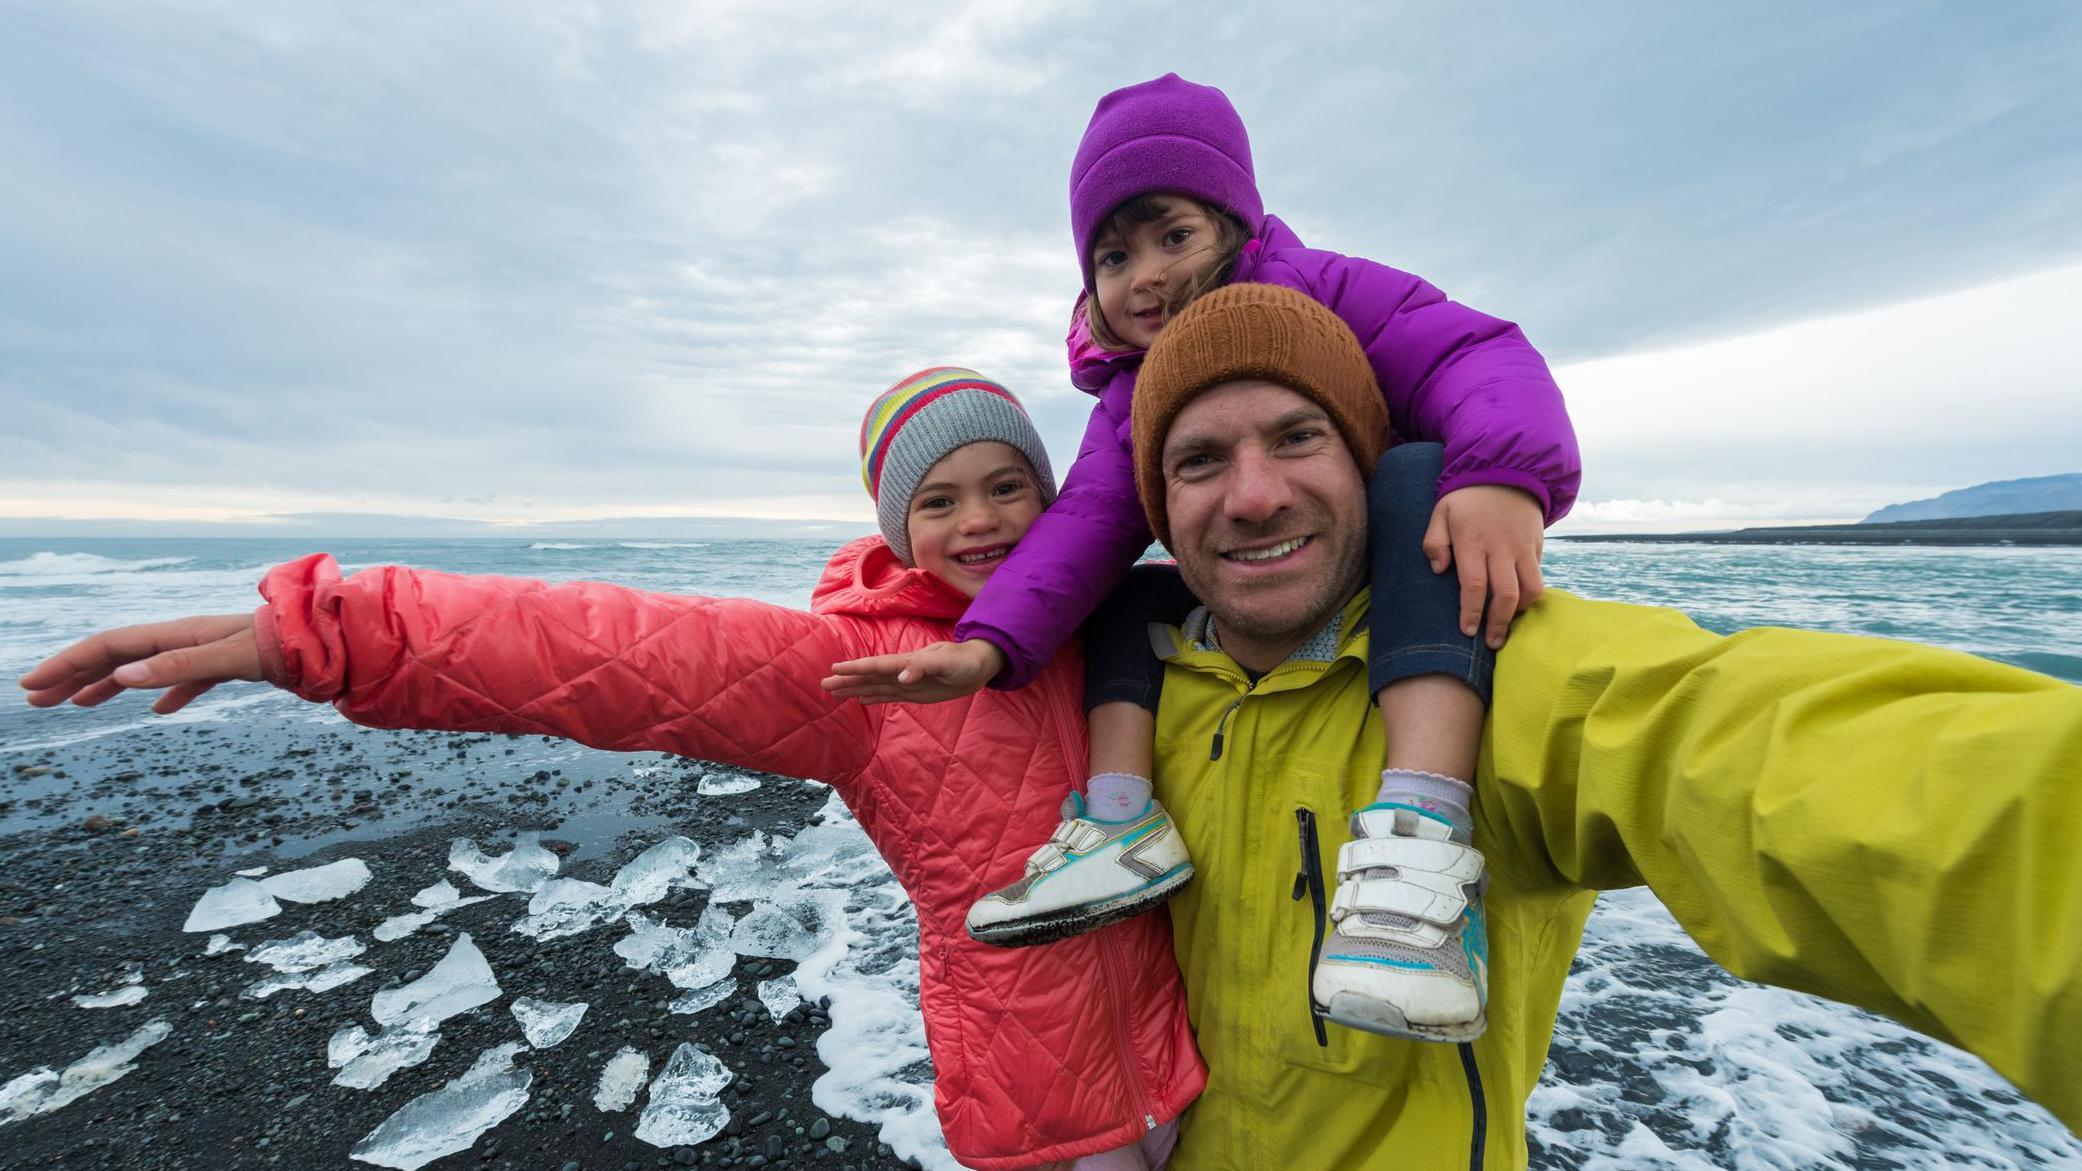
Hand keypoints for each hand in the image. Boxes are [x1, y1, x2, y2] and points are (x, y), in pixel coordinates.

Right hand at [17, 614, 262, 714]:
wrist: (327, 641)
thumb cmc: (282, 646)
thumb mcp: (230, 659)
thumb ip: (180, 667)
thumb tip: (125, 675)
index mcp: (177, 634)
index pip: (109, 646)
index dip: (68, 665)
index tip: (32, 687)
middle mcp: (185, 638)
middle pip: (117, 655)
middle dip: (73, 675)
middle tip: (36, 700)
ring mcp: (204, 651)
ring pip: (144, 667)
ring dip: (107, 685)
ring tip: (77, 705)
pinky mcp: (226, 665)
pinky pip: (183, 679)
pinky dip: (164, 695)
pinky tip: (158, 714)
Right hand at [820, 639, 1006, 705]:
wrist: (979, 666)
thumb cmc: (964, 661)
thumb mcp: (946, 663)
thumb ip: (923, 668)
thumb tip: (901, 677)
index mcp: (908, 662)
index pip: (877, 665)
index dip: (856, 668)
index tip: (835, 669)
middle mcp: (903, 672)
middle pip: (870, 676)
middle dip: (848, 680)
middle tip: (823, 684)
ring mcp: (907, 682)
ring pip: (875, 686)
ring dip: (855, 689)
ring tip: (833, 692)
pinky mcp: (914, 693)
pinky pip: (888, 695)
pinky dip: (873, 697)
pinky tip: (860, 699)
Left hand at [1422, 485, 1545, 649]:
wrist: (1508, 471)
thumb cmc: (1468, 497)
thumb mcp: (1441, 511)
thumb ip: (1433, 541)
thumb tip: (1437, 569)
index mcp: (1472, 541)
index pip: (1474, 585)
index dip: (1472, 612)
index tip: (1468, 631)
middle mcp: (1500, 547)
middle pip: (1505, 594)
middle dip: (1499, 623)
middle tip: (1491, 643)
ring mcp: (1522, 547)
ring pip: (1530, 589)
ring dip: (1519, 612)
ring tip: (1507, 625)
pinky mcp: (1537, 546)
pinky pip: (1538, 576)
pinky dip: (1530, 594)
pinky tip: (1518, 604)